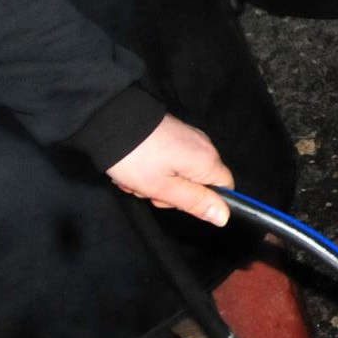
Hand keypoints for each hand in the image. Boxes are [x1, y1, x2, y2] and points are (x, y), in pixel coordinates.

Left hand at [108, 114, 234, 227]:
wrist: (111, 121)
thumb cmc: (137, 158)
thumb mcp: (164, 189)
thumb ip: (196, 203)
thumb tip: (223, 216)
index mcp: (207, 160)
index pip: (225, 188)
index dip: (205, 201)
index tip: (179, 201)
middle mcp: (203, 145)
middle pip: (200, 181)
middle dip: (174, 192)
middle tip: (150, 190)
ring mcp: (187, 137)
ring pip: (182, 172)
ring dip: (159, 181)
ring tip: (136, 178)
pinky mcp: (172, 132)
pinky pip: (171, 159)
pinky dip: (154, 167)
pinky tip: (136, 167)